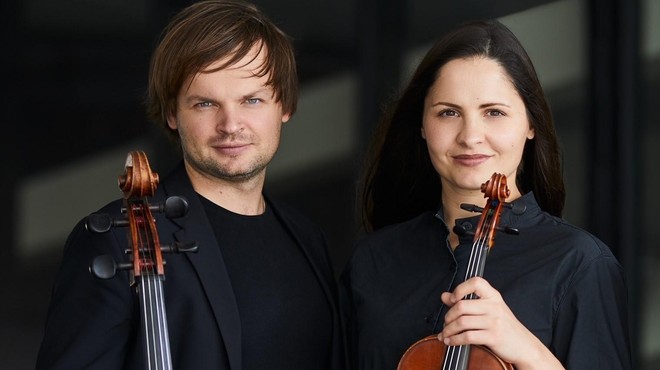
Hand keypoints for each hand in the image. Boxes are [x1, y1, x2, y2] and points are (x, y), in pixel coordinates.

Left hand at [438, 277, 563, 369]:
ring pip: (462, 322)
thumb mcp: (488, 309)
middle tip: (445, 323)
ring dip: (448, 330)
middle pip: (461, 306)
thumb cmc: (504, 326)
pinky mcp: (494, 337)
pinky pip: (468, 337)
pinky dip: (455, 340)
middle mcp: (494, 306)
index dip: (460, 289)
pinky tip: (451, 342)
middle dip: (448, 317)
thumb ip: (466, 301)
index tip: (452, 299)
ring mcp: (495, 321)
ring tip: (445, 335)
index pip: (475, 282)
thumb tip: (444, 296)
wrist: (524, 346)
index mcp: (493, 296)